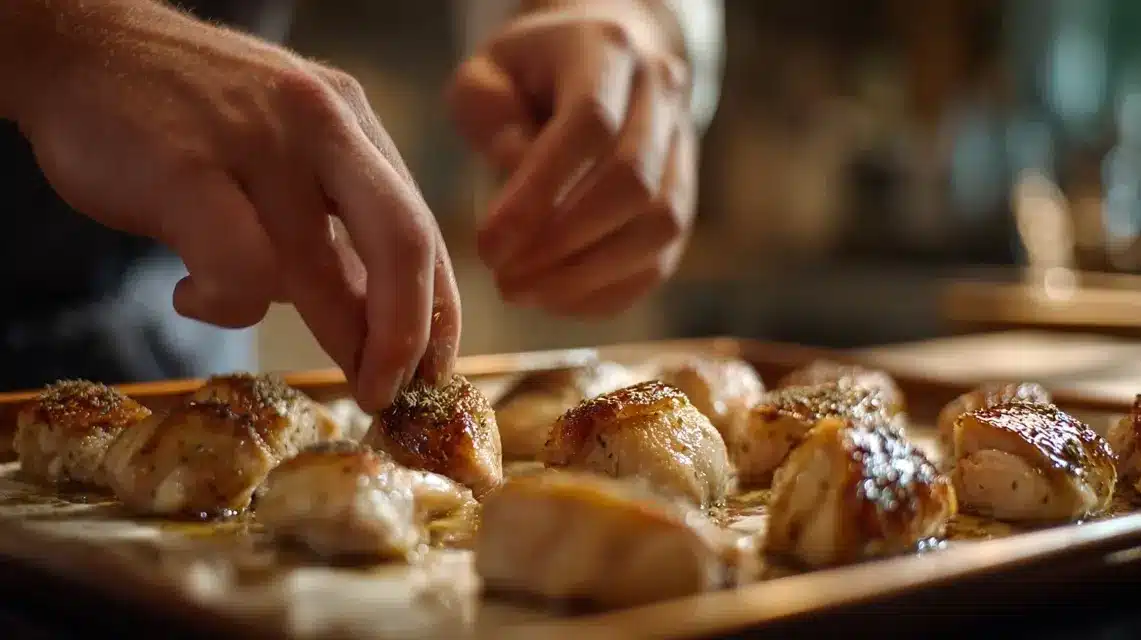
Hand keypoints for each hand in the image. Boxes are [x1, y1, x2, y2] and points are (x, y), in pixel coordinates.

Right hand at [12, 0, 459, 410]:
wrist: (77, 46)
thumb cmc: (186, 120)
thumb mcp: (284, 150)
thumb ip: (329, 221)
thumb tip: (373, 322)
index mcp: (351, 124)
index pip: (423, 229)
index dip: (436, 312)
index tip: (433, 372)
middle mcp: (321, 123)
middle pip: (403, 243)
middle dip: (408, 336)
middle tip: (391, 394)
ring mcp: (257, 141)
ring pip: (323, 270)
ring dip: (338, 340)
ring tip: (333, 368)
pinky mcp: (187, 169)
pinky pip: (239, 273)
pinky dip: (227, 308)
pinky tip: (195, 298)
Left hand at [448, 0, 696, 316]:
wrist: (601, 60)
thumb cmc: (527, 74)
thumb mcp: (485, 76)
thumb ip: (491, 120)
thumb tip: (520, 191)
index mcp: (608, 48)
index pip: (590, 125)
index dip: (539, 196)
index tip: (488, 247)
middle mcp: (662, 91)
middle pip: (633, 182)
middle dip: (563, 245)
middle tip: (503, 278)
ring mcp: (684, 146)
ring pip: (660, 227)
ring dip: (588, 276)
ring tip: (523, 292)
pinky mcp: (685, 196)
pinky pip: (661, 259)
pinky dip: (608, 291)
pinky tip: (556, 298)